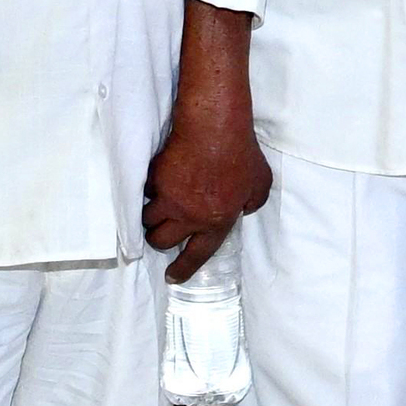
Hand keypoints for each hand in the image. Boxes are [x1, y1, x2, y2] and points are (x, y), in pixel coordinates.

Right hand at [142, 98, 271, 284]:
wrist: (214, 128)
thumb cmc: (242, 154)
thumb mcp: (260, 184)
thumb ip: (252, 202)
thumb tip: (242, 210)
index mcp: (217, 220)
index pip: (198, 254)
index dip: (184, 268)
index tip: (172, 277)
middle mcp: (189, 215)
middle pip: (160, 240)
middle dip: (159, 238)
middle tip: (165, 229)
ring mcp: (168, 198)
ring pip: (147, 219)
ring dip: (151, 216)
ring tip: (160, 206)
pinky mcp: (154, 180)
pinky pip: (145, 193)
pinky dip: (150, 190)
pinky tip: (160, 180)